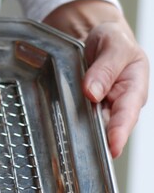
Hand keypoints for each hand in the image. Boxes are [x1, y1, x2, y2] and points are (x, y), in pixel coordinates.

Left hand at [43, 0, 148, 157]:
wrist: (97, 35)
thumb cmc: (113, 41)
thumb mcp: (114, 45)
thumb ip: (105, 68)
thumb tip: (93, 92)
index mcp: (134, 88)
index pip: (127, 114)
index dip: (120, 132)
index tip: (113, 146)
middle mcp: (118, 102)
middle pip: (109, 126)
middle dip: (99, 143)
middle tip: (87, 157)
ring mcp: (101, 106)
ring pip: (91, 125)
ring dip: (82, 137)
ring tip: (71, 151)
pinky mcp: (84, 106)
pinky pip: (77, 117)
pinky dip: (69, 125)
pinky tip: (59, 134)